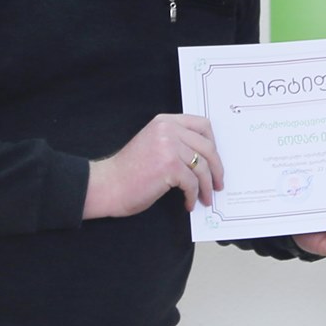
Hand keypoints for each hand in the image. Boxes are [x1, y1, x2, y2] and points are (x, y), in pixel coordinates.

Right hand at [86, 113, 221, 218]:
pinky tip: (189, 203)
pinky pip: (192, 182)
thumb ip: (176, 141)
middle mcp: (168, 130)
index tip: (215, 159)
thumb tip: (205, 156)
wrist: (107, 185)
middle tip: (218, 183)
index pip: (202, 125)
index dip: (213, 144)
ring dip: (207, 186)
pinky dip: (194, 195)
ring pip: (202, 167)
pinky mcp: (169, 166)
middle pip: (208, 147)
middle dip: (217, 168)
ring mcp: (168, 146)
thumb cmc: (129, 171)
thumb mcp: (153, 144)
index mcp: (165, 122)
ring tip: (206, 198)